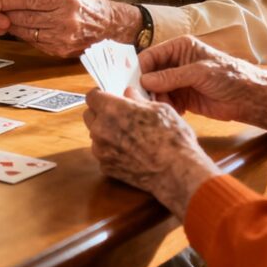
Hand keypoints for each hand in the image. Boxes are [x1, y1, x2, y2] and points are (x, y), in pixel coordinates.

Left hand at [0, 0, 138, 57]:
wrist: (111, 26)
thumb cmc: (89, 5)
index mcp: (66, 1)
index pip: (32, 0)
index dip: (11, 0)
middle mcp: (64, 21)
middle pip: (27, 18)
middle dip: (8, 14)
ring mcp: (62, 38)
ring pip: (28, 32)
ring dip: (13, 26)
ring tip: (2, 20)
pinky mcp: (61, 51)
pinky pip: (36, 42)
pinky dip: (25, 36)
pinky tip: (18, 30)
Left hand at [84, 89, 218, 218]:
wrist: (177, 173)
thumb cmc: (172, 139)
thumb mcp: (160, 109)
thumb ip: (138, 99)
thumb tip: (129, 94)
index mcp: (112, 110)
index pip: (91, 96)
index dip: (100, 95)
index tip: (108, 97)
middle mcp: (101, 129)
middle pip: (89, 115)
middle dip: (100, 113)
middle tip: (119, 115)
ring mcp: (101, 150)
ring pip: (95, 135)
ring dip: (106, 133)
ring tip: (128, 136)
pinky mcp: (106, 167)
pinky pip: (102, 153)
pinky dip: (111, 151)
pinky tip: (130, 152)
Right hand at [139, 35, 266, 137]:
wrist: (250, 98)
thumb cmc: (230, 76)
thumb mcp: (199, 72)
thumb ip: (171, 76)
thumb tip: (145, 81)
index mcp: (179, 48)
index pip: (150, 56)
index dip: (141, 70)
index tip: (135, 84)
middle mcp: (176, 63)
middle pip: (150, 74)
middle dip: (148, 87)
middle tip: (149, 100)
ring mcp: (179, 81)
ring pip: (156, 90)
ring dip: (157, 99)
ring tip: (166, 107)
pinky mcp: (183, 98)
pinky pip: (166, 102)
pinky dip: (167, 107)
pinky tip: (175, 112)